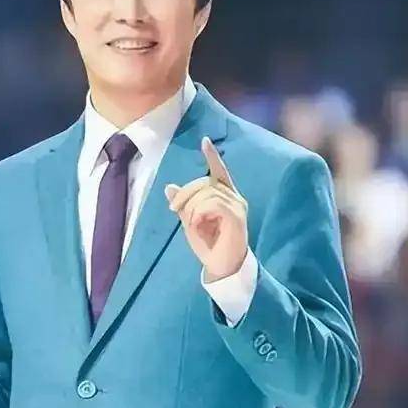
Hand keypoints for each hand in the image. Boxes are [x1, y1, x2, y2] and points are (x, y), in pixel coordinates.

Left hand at [165, 136, 248, 281]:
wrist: (221, 267)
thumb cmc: (208, 244)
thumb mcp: (190, 220)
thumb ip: (183, 204)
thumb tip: (169, 187)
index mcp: (224, 195)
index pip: (219, 171)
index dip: (212, 156)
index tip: (205, 141)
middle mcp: (234, 197)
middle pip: (204, 182)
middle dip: (185, 194)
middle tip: (174, 211)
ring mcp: (238, 206)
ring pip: (207, 193)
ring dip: (192, 208)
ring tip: (193, 225)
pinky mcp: (237, 217)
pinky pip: (214, 204)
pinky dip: (200, 213)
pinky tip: (197, 224)